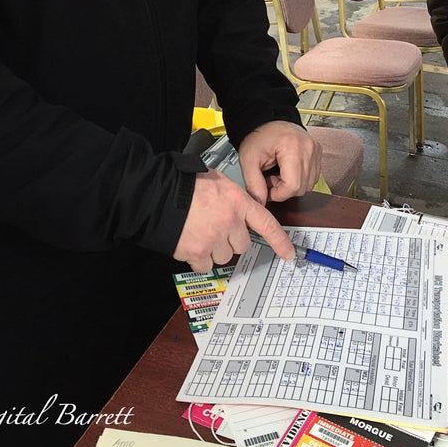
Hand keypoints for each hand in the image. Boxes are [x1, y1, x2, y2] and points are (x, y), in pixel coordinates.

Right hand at [173, 169, 294, 272]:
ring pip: (224, 255)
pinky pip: (205, 265)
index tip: (288, 254)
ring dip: (214, 249)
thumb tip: (241, 210)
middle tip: (215, 226)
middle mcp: (229, 222)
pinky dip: (198, 258)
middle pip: (242, 244)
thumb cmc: (186, 184)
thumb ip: (234, 197)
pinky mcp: (197, 252)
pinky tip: (191, 241)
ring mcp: (214, 239)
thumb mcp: (219, 181)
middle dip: (231, 239)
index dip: (280, 241)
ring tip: (200, 230)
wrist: (159, 194)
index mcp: (238, 202)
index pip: (267, 224)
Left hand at [238, 121, 321, 204]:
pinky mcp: (317, 152)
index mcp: (292, 146)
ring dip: (292, 185)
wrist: (267, 120)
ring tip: (278, 173)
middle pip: (302, 187)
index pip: (292, 186)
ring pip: (309, 184)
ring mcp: (315, 150)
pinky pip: (313, 176)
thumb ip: (253, 184)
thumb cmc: (258, 135)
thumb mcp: (248, 159)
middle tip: (270, 178)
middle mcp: (308, 148)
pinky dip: (300, 179)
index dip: (278, 193)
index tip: (267, 188)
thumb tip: (261, 202)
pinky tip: (287, 170)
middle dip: (284, 189)